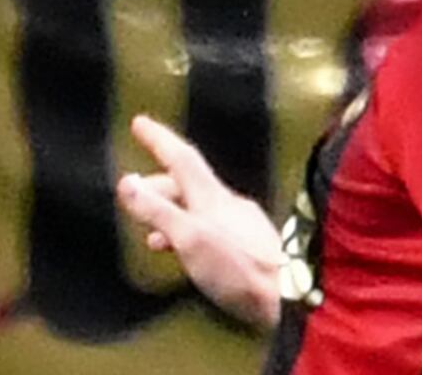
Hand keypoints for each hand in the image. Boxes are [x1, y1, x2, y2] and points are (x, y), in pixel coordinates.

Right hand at [117, 113, 285, 330]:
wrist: (294, 299)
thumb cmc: (238, 268)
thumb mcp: (190, 239)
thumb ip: (157, 211)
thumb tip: (126, 181)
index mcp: (212, 197)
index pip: (181, 157)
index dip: (159, 139)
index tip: (139, 122)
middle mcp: (230, 205)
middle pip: (188, 185)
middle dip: (159, 187)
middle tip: (137, 197)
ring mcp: (245, 226)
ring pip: (200, 210)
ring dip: (173, 216)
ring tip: (154, 236)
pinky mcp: (255, 248)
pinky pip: (214, 229)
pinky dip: (193, 234)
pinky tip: (191, 255)